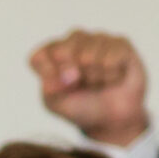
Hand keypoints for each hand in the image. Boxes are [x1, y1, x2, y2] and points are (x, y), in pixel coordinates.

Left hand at [29, 30, 147, 147]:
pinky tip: (113, 77)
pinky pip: (111, 58)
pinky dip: (111, 75)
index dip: (49, 75)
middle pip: (63, 51)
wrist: (111, 119)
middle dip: (73, 77)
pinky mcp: (120, 43)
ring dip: (94, 78)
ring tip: (98, 82)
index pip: (38, 57)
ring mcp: (97, 38)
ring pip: (89, 56)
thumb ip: (52, 90)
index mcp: (50, 53)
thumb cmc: (80, 107)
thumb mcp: (58, 105)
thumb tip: (66, 76)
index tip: (59, 88)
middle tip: (81, 85)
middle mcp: (73, 40)